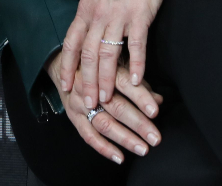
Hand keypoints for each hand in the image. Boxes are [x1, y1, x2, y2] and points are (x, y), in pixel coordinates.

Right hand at [44, 52, 163, 163]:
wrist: (63, 65)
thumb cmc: (97, 67)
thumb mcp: (117, 67)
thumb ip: (138, 84)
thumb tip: (158, 100)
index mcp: (103, 70)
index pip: (124, 84)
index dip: (140, 98)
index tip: (155, 111)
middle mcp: (90, 86)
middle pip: (116, 107)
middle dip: (138, 124)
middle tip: (155, 138)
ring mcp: (80, 102)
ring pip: (103, 123)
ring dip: (124, 138)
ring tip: (142, 148)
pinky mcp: (73, 116)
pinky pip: (88, 135)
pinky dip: (104, 148)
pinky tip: (120, 157)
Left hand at [57, 0, 176, 111]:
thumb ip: (91, 11)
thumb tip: (85, 28)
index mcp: (85, 9)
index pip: (70, 43)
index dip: (66, 67)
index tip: (65, 86)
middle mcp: (97, 14)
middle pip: (87, 55)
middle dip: (87, 82)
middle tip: (89, 104)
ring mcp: (118, 15)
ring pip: (108, 55)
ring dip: (108, 80)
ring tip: (108, 99)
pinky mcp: (140, 15)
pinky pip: (136, 45)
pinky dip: (136, 65)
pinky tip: (137, 80)